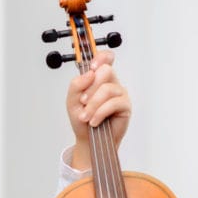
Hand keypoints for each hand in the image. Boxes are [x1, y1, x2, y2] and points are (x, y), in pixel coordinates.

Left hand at [66, 50, 130, 169]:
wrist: (88, 140)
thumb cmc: (82, 120)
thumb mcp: (72, 101)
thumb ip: (76, 85)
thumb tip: (89, 74)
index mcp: (99, 78)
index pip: (106, 58)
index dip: (101, 57)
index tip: (92, 67)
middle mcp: (111, 82)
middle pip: (106, 71)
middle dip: (91, 87)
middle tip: (83, 101)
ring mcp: (120, 93)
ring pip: (108, 89)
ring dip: (93, 104)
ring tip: (86, 117)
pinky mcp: (125, 106)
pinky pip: (114, 103)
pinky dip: (100, 112)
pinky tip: (94, 121)